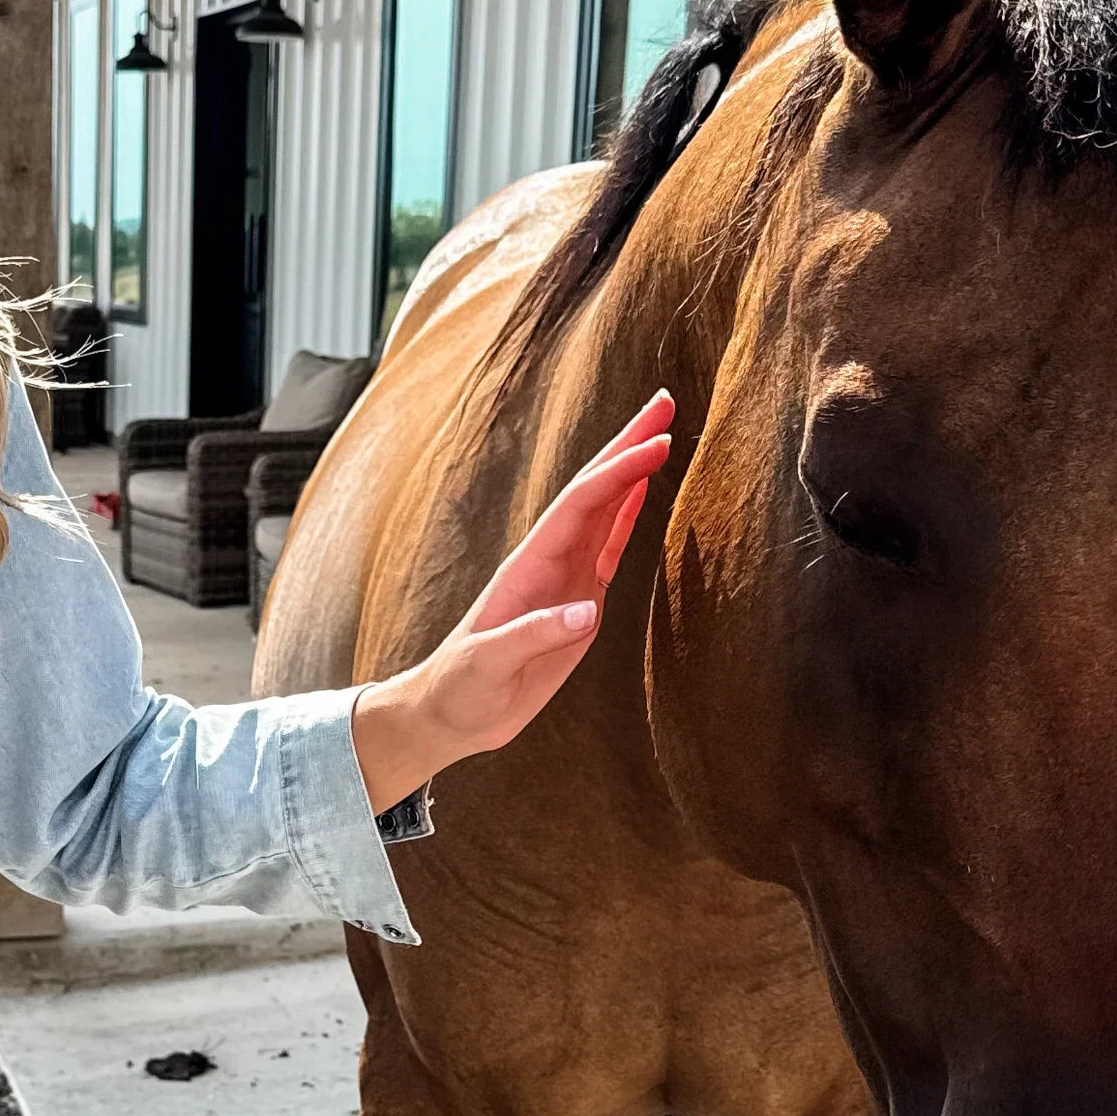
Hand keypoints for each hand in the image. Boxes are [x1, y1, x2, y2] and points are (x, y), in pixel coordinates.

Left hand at [349, 392, 675, 811]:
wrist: (450, 713)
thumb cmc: (460, 689)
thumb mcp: (488, 666)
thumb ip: (532, 637)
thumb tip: (587, 612)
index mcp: (528, 567)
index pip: (580, 506)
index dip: (618, 473)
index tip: (657, 444)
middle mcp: (549, 561)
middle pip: (595, 490)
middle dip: (627, 445)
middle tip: (665, 402)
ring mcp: (565, 578)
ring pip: (606, 510)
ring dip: (633, 469)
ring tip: (663, 430)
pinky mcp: (579, 603)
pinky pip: (608, 548)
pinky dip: (628, 514)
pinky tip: (644, 488)